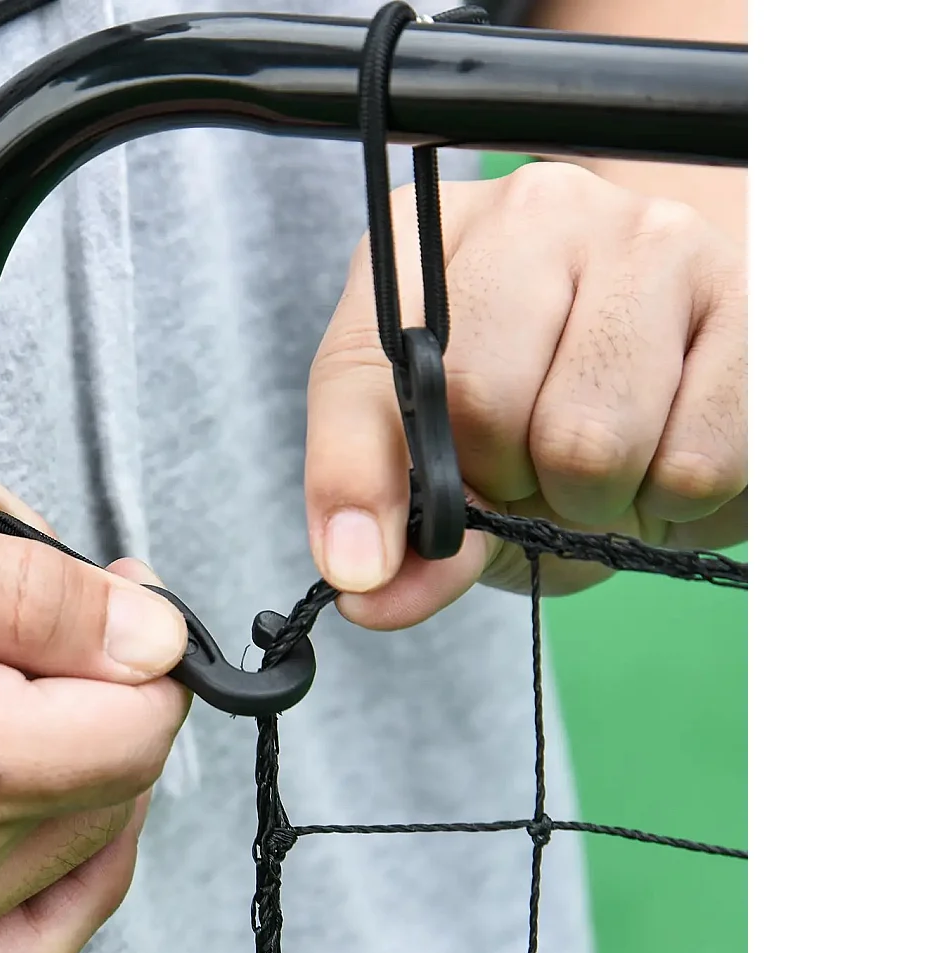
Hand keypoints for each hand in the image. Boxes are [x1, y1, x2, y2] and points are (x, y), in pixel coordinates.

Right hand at [0, 482, 188, 952]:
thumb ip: (36, 595)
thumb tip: (156, 638)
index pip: (139, 732)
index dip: (142, 654)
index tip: (107, 610)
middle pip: (115, 791)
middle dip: (103, 697)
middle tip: (32, 637)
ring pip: (84, 860)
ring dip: (80, 775)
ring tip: (10, 707)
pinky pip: (25, 952)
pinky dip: (61, 880)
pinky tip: (43, 822)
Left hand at [306, 162, 746, 628]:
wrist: (687, 372)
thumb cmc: (545, 412)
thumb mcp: (453, 468)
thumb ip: (406, 526)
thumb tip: (365, 585)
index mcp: (427, 240)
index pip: (364, 367)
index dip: (357, 480)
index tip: (363, 566)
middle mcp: (535, 210)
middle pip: (484, 403)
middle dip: (510, 482)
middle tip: (539, 468)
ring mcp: (652, 238)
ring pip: (594, 440)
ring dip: (598, 498)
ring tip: (612, 458)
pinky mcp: (753, 298)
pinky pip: (698, 460)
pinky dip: (679, 498)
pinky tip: (674, 447)